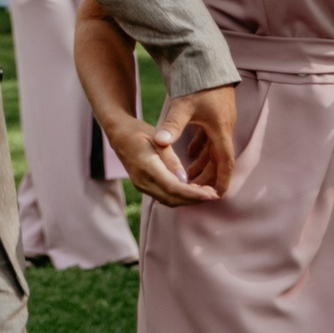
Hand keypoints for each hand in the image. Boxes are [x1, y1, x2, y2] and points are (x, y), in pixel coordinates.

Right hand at [107, 87, 236, 208]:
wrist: (118, 134)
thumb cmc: (139, 131)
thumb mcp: (157, 139)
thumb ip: (170, 159)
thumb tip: (184, 179)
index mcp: (146, 167)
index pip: (173, 187)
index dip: (194, 194)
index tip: (212, 194)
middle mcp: (142, 181)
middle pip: (172, 198)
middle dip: (195, 199)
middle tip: (215, 194)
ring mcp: (142, 185)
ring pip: (168, 200)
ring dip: (188, 200)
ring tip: (208, 193)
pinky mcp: (144, 186)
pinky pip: (164, 196)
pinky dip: (180, 196)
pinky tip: (194, 190)